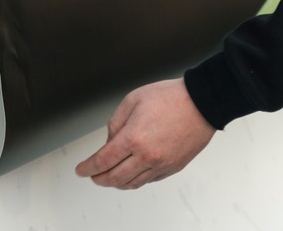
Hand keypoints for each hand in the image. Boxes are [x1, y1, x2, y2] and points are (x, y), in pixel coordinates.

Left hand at [74, 78, 214, 188]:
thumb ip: (115, 123)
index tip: (81, 170)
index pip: (103, 161)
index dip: (88, 168)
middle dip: (99, 179)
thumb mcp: (131, 101)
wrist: (201, 103)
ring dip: (116, 183)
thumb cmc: (169, 98)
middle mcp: (147, 156)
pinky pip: (149, 180)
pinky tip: (130, 174)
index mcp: (133, 138)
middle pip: (115, 178)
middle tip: (92, 176)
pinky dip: (135, 180)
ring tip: (108, 177)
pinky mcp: (174, 167)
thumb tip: (109, 142)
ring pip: (133, 183)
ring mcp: (162, 164)